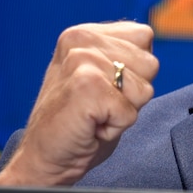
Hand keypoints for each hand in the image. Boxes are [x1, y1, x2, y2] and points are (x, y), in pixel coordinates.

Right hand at [0, 21, 158, 192]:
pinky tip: (91, 126)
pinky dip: (116, 127)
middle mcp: (81, 40)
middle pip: (150, 63)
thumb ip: (122, 54)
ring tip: (96, 114)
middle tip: (100, 104)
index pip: (144, 36)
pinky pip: (131, 112)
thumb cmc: (78, 121)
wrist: (42, 160)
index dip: (135, 70)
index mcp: (84, 33)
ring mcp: (83, 61)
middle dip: (134, 91)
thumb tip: (148, 35)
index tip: (105, 87)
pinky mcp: (87, 87)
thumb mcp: (101, 75)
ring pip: (144, 88)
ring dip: (126, 109)